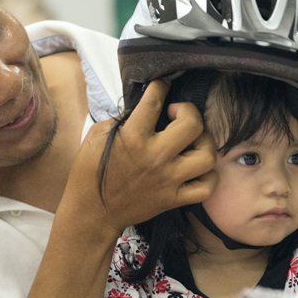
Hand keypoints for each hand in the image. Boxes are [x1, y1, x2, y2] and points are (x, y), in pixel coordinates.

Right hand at [65, 80, 217, 237]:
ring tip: (193, 141)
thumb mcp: (97, 136)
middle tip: (178, 114)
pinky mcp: (173, 199)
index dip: (161, 86)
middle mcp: (155, 157)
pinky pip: (207, 187)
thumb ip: (122, 120)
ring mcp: (168, 180)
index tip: (162, 85)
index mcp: (133, 138)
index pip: (155, 101)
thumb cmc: (89, 173)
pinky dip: (208, 176)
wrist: (92, 213)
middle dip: (189, 111)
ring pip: (207, 156)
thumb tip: (144, 108)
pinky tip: (197, 168)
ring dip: (205, 143)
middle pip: (193, 124)